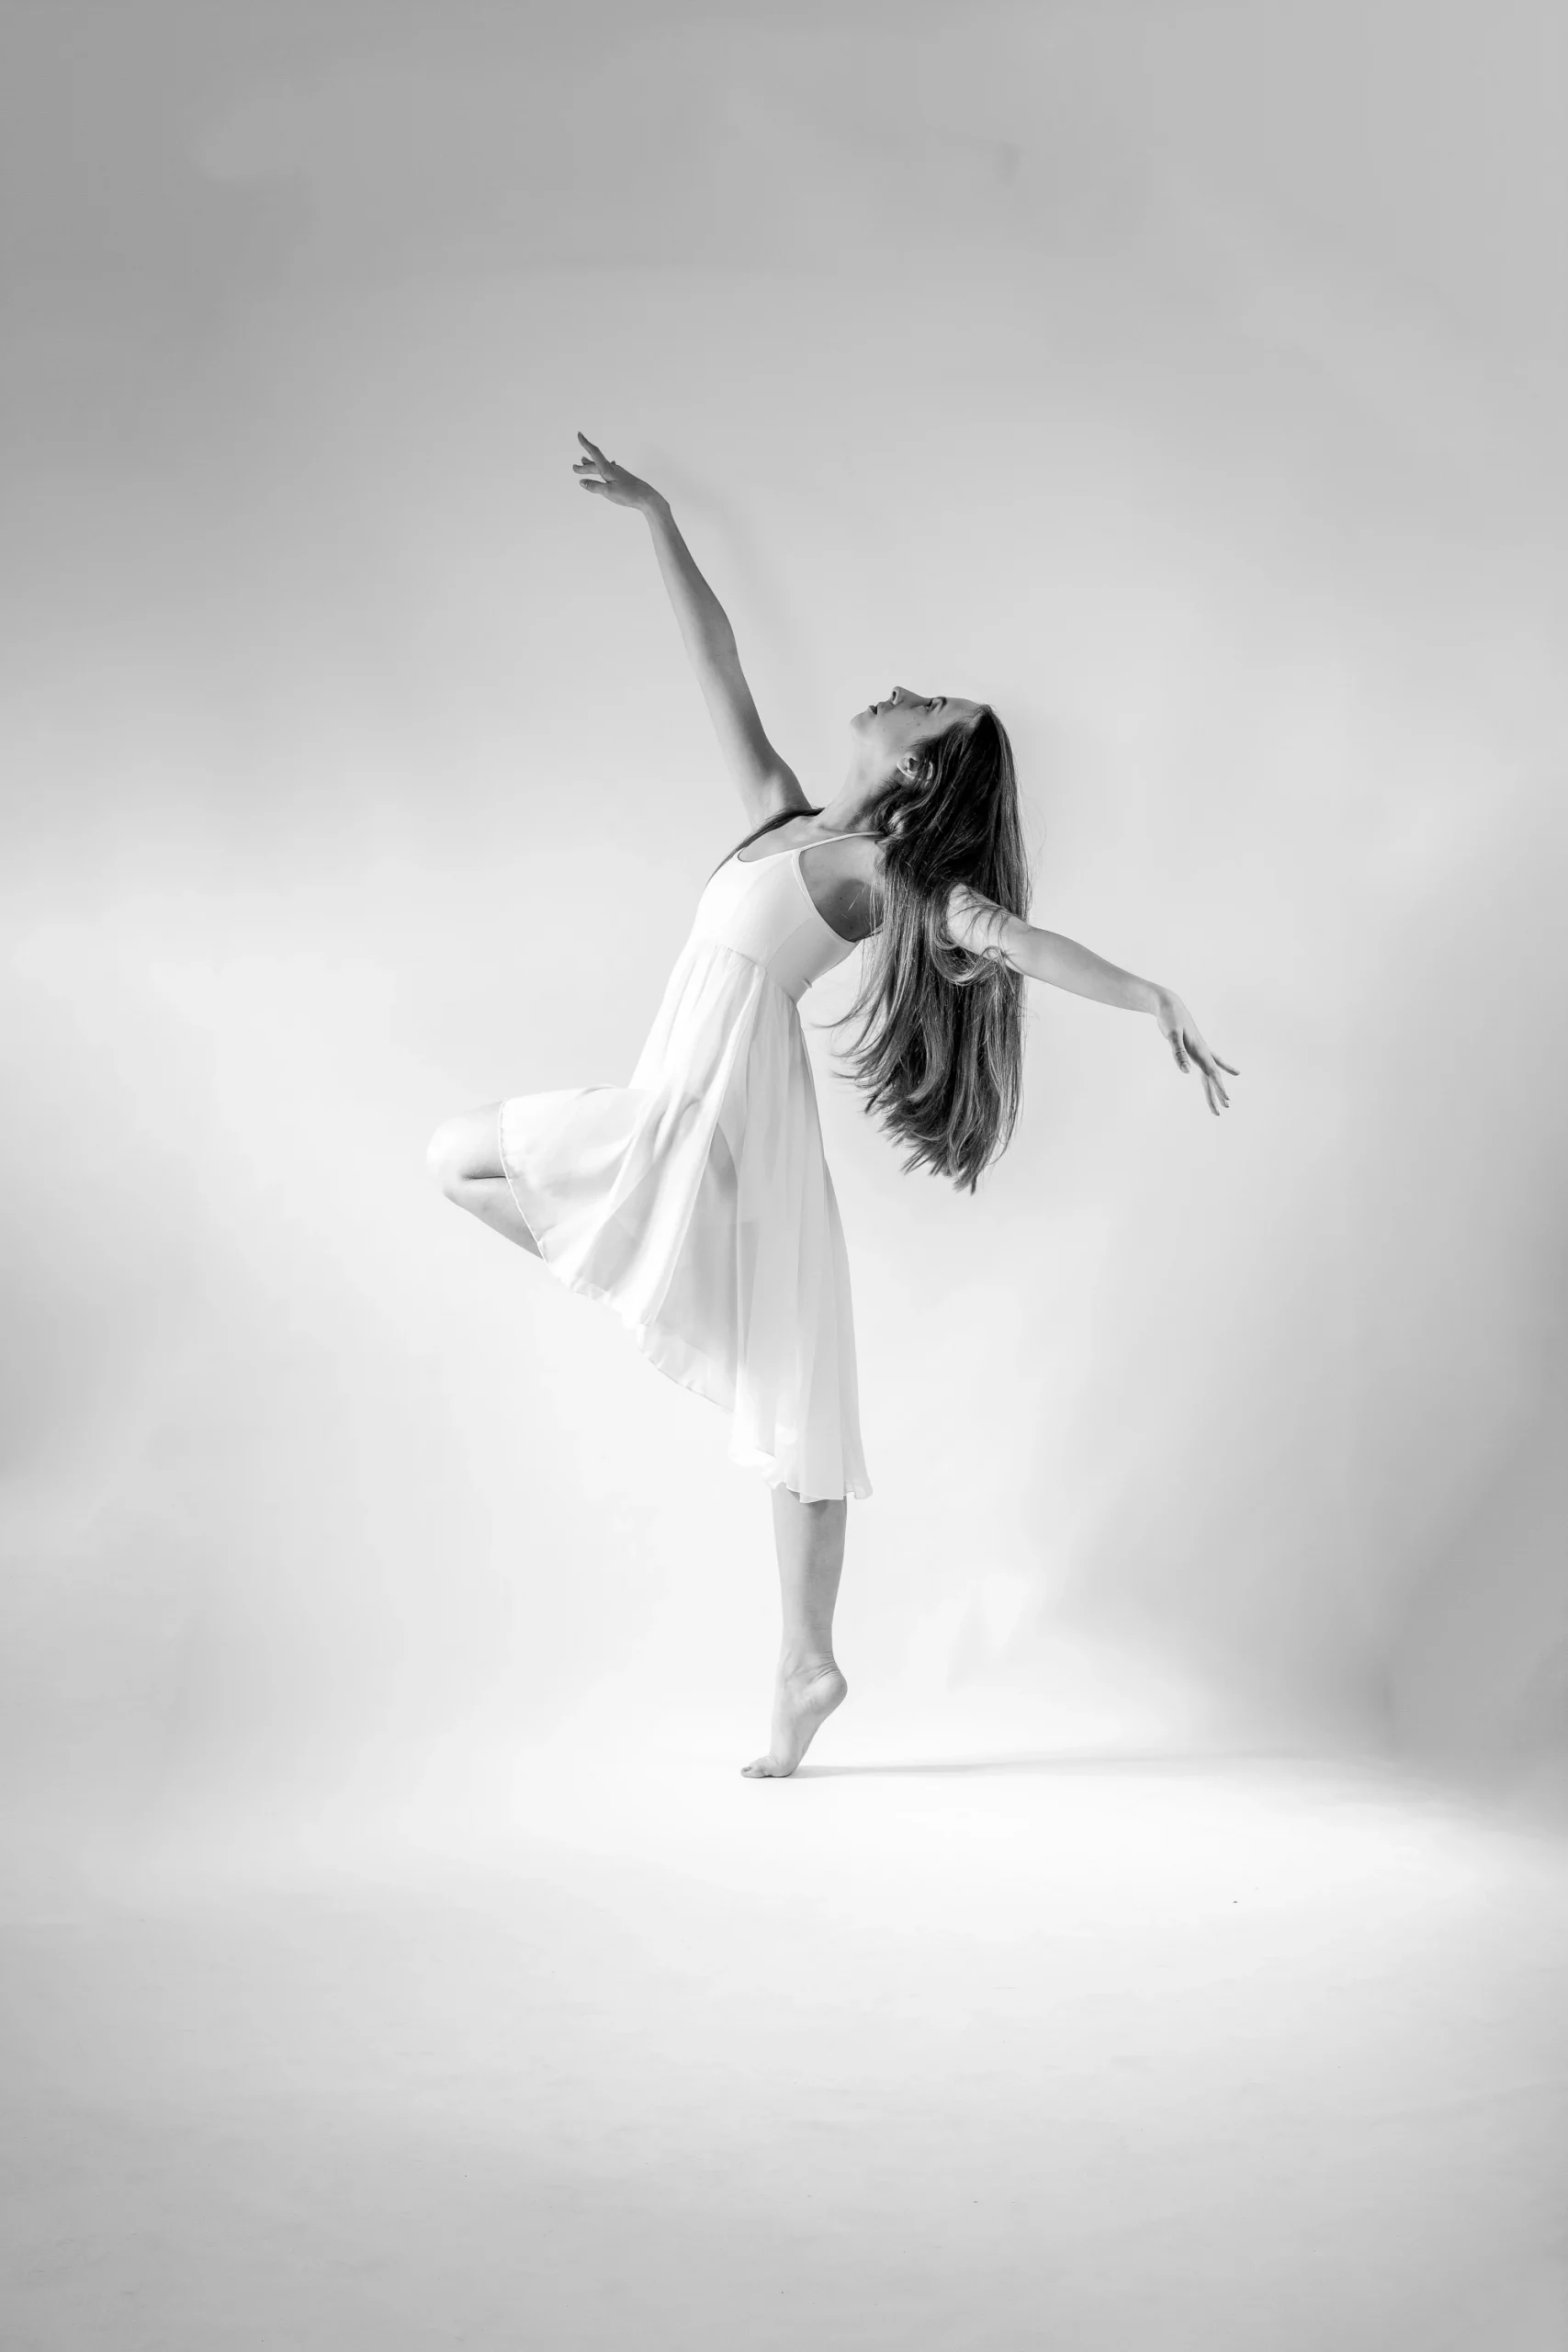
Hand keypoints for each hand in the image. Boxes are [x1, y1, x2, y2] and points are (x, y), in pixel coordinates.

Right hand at [572, 431, 663, 513]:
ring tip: (583, 463)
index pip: (594, 453)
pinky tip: (604, 472)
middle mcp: (613, 468)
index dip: (585, 443)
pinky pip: (608, 472)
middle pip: (595, 464)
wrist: (646, 497)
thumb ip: (594, 486)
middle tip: (573, 468)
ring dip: (591, 466)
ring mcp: (618, 473)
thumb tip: (582, 482)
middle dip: (584, 466)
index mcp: (608, 469)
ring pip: (601, 468)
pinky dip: (601, 471)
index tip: (579, 434)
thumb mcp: (608, 492)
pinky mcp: (622, 478)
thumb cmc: (628, 494)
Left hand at [1153, 989, 1238, 1115]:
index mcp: (1199, 1050)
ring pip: (1210, 1072)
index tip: (1226, 1100)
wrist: (1169, 1004)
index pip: (1212, 1073)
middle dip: (1218, 1092)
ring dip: (1216, 1086)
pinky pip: (1207, 1062)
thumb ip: (1178, 1053)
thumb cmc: (1169, 1018)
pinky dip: (1216, 1069)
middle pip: (1212, 1076)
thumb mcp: (1172, 1035)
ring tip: (1225, 1100)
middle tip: (1225, 1108)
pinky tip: (1221, 1073)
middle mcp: (1202, 1050)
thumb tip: (1186, 1072)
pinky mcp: (1195, 1046)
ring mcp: (1200, 1049)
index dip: (1219, 1087)